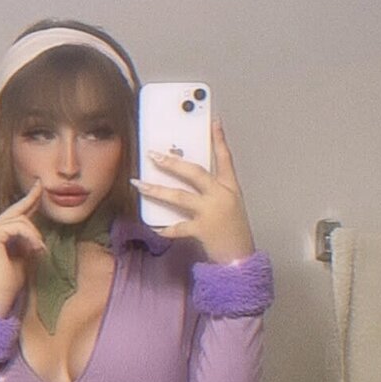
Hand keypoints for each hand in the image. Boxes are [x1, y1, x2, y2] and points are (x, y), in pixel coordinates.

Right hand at [0, 180, 45, 316]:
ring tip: (39, 250)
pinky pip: (17, 226)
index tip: (38, 188)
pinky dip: (30, 236)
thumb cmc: (9, 285)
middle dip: (31, 202)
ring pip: (18, 219)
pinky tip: (35, 249)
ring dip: (34, 234)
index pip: (11, 215)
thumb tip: (34, 230)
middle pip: (15, 213)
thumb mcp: (22, 257)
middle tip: (41, 188)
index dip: (26, 200)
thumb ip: (25, 241)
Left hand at [130, 119, 255, 263]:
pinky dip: (164, 228)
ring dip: (157, 189)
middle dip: (173, 162)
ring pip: (180, 196)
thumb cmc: (233, 231)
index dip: (219, 140)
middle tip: (154, 155)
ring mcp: (211, 212)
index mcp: (230, 187)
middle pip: (195, 173)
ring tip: (139, 184)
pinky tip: (152, 226)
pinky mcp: (202, 229)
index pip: (225, 158)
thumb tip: (186, 179)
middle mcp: (221, 196)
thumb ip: (212, 191)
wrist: (240, 259)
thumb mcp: (229, 205)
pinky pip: (177, 227)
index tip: (213, 121)